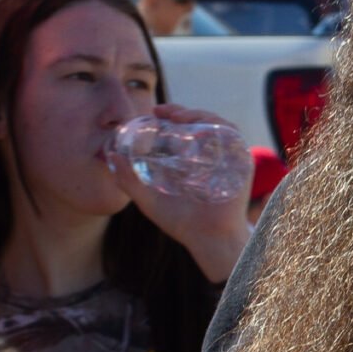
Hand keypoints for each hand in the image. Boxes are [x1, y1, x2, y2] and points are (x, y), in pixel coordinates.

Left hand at [108, 103, 253, 281]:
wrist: (208, 240)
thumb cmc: (181, 223)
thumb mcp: (149, 200)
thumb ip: (129, 180)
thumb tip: (111, 157)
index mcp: (192, 160)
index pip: (184, 129)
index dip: (171, 116)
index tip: (154, 112)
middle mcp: (211, 155)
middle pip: (201, 122)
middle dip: (183, 111)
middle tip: (163, 111)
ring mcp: (227, 157)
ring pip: (217, 124)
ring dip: (198, 115)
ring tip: (178, 117)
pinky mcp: (241, 163)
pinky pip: (233, 137)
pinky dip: (218, 128)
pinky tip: (200, 129)